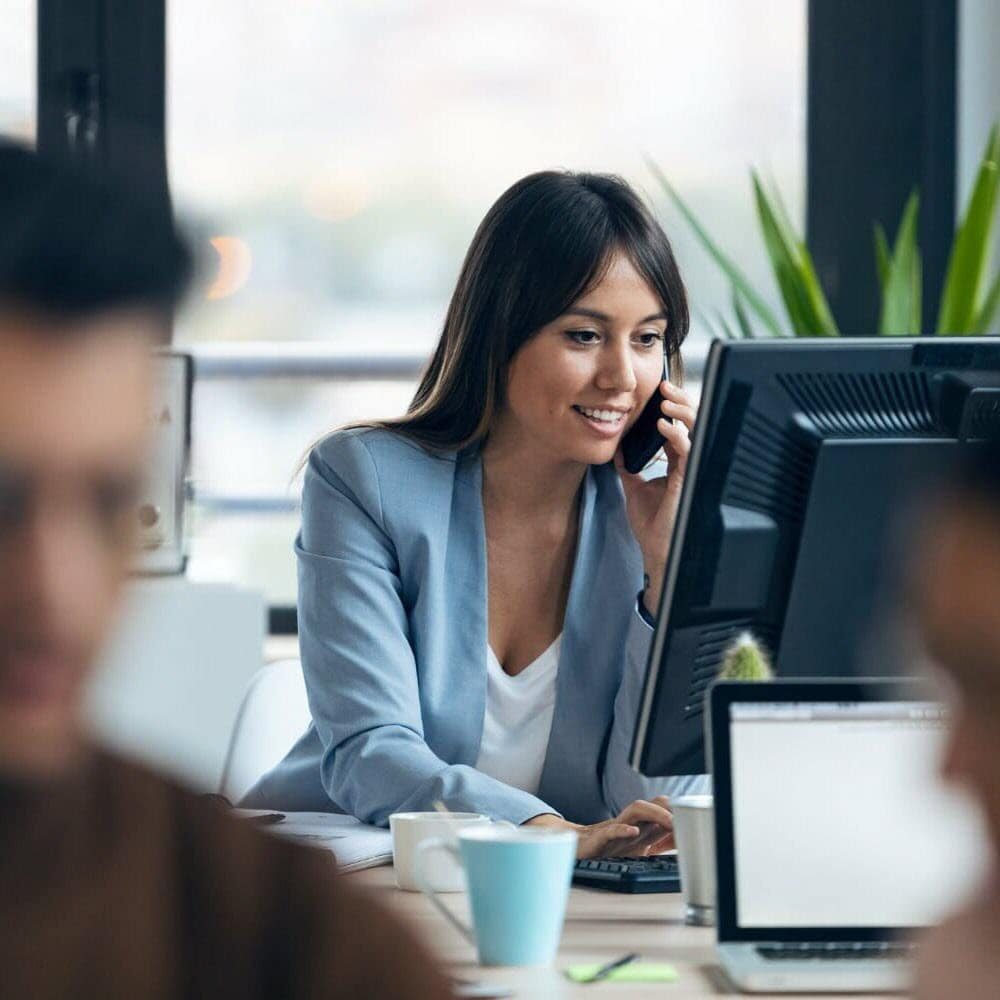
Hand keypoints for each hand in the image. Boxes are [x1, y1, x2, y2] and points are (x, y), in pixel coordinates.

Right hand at [524, 796, 673, 858]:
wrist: (580, 850)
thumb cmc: (612, 847)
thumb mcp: (641, 846)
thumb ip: (661, 841)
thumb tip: (685, 842)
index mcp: (643, 824)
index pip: (666, 810)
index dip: (682, 817)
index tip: (696, 828)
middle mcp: (632, 821)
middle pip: (655, 802)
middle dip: (673, 809)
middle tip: (688, 822)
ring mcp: (618, 826)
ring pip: (637, 808)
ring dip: (656, 813)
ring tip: (671, 823)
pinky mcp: (602, 837)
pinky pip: (613, 829)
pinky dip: (624, 829)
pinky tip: (634, 832)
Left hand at [615, 380, 696, 612]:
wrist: (658, 550)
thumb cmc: (652, 523)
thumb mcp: (635, 487)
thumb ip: (629, 466)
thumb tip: (617, 446)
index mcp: (678, 463)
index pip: (680, 426)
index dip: (672, 407)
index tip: (658, 392)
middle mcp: (688, 463)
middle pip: (694, 423)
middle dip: (682, 400)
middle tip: (665, 386)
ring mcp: (691, 471)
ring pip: (698, 431)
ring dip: (683, 411)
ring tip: (666, 400)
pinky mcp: (689, 480)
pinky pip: (689, 450)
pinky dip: (678, 434)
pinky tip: (663, 426)